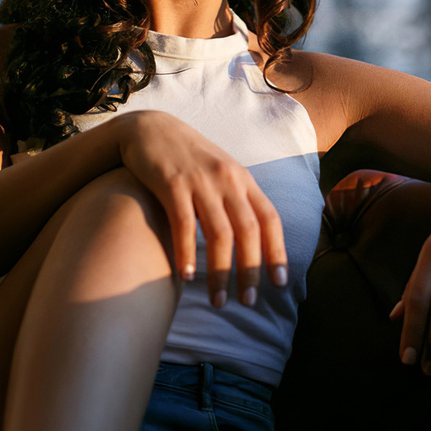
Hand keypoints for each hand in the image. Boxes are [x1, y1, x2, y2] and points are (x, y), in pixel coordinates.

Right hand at [117, 110, 286, 305]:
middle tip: (249, 302)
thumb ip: (236, 199)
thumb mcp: (220, 172)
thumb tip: (253, 238)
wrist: (149, 128)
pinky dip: (188, 253)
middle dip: (251, 270)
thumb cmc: (187, 158)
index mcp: (243, 179)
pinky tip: (187, 277)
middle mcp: (227, 180)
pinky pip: (184, 224)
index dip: (278, 252)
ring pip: (220, 233)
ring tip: (219, 301)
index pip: (270, 219)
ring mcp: (200, 181)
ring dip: (221, 271)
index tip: (280, 283)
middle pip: (249, 231)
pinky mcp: (172, 183)